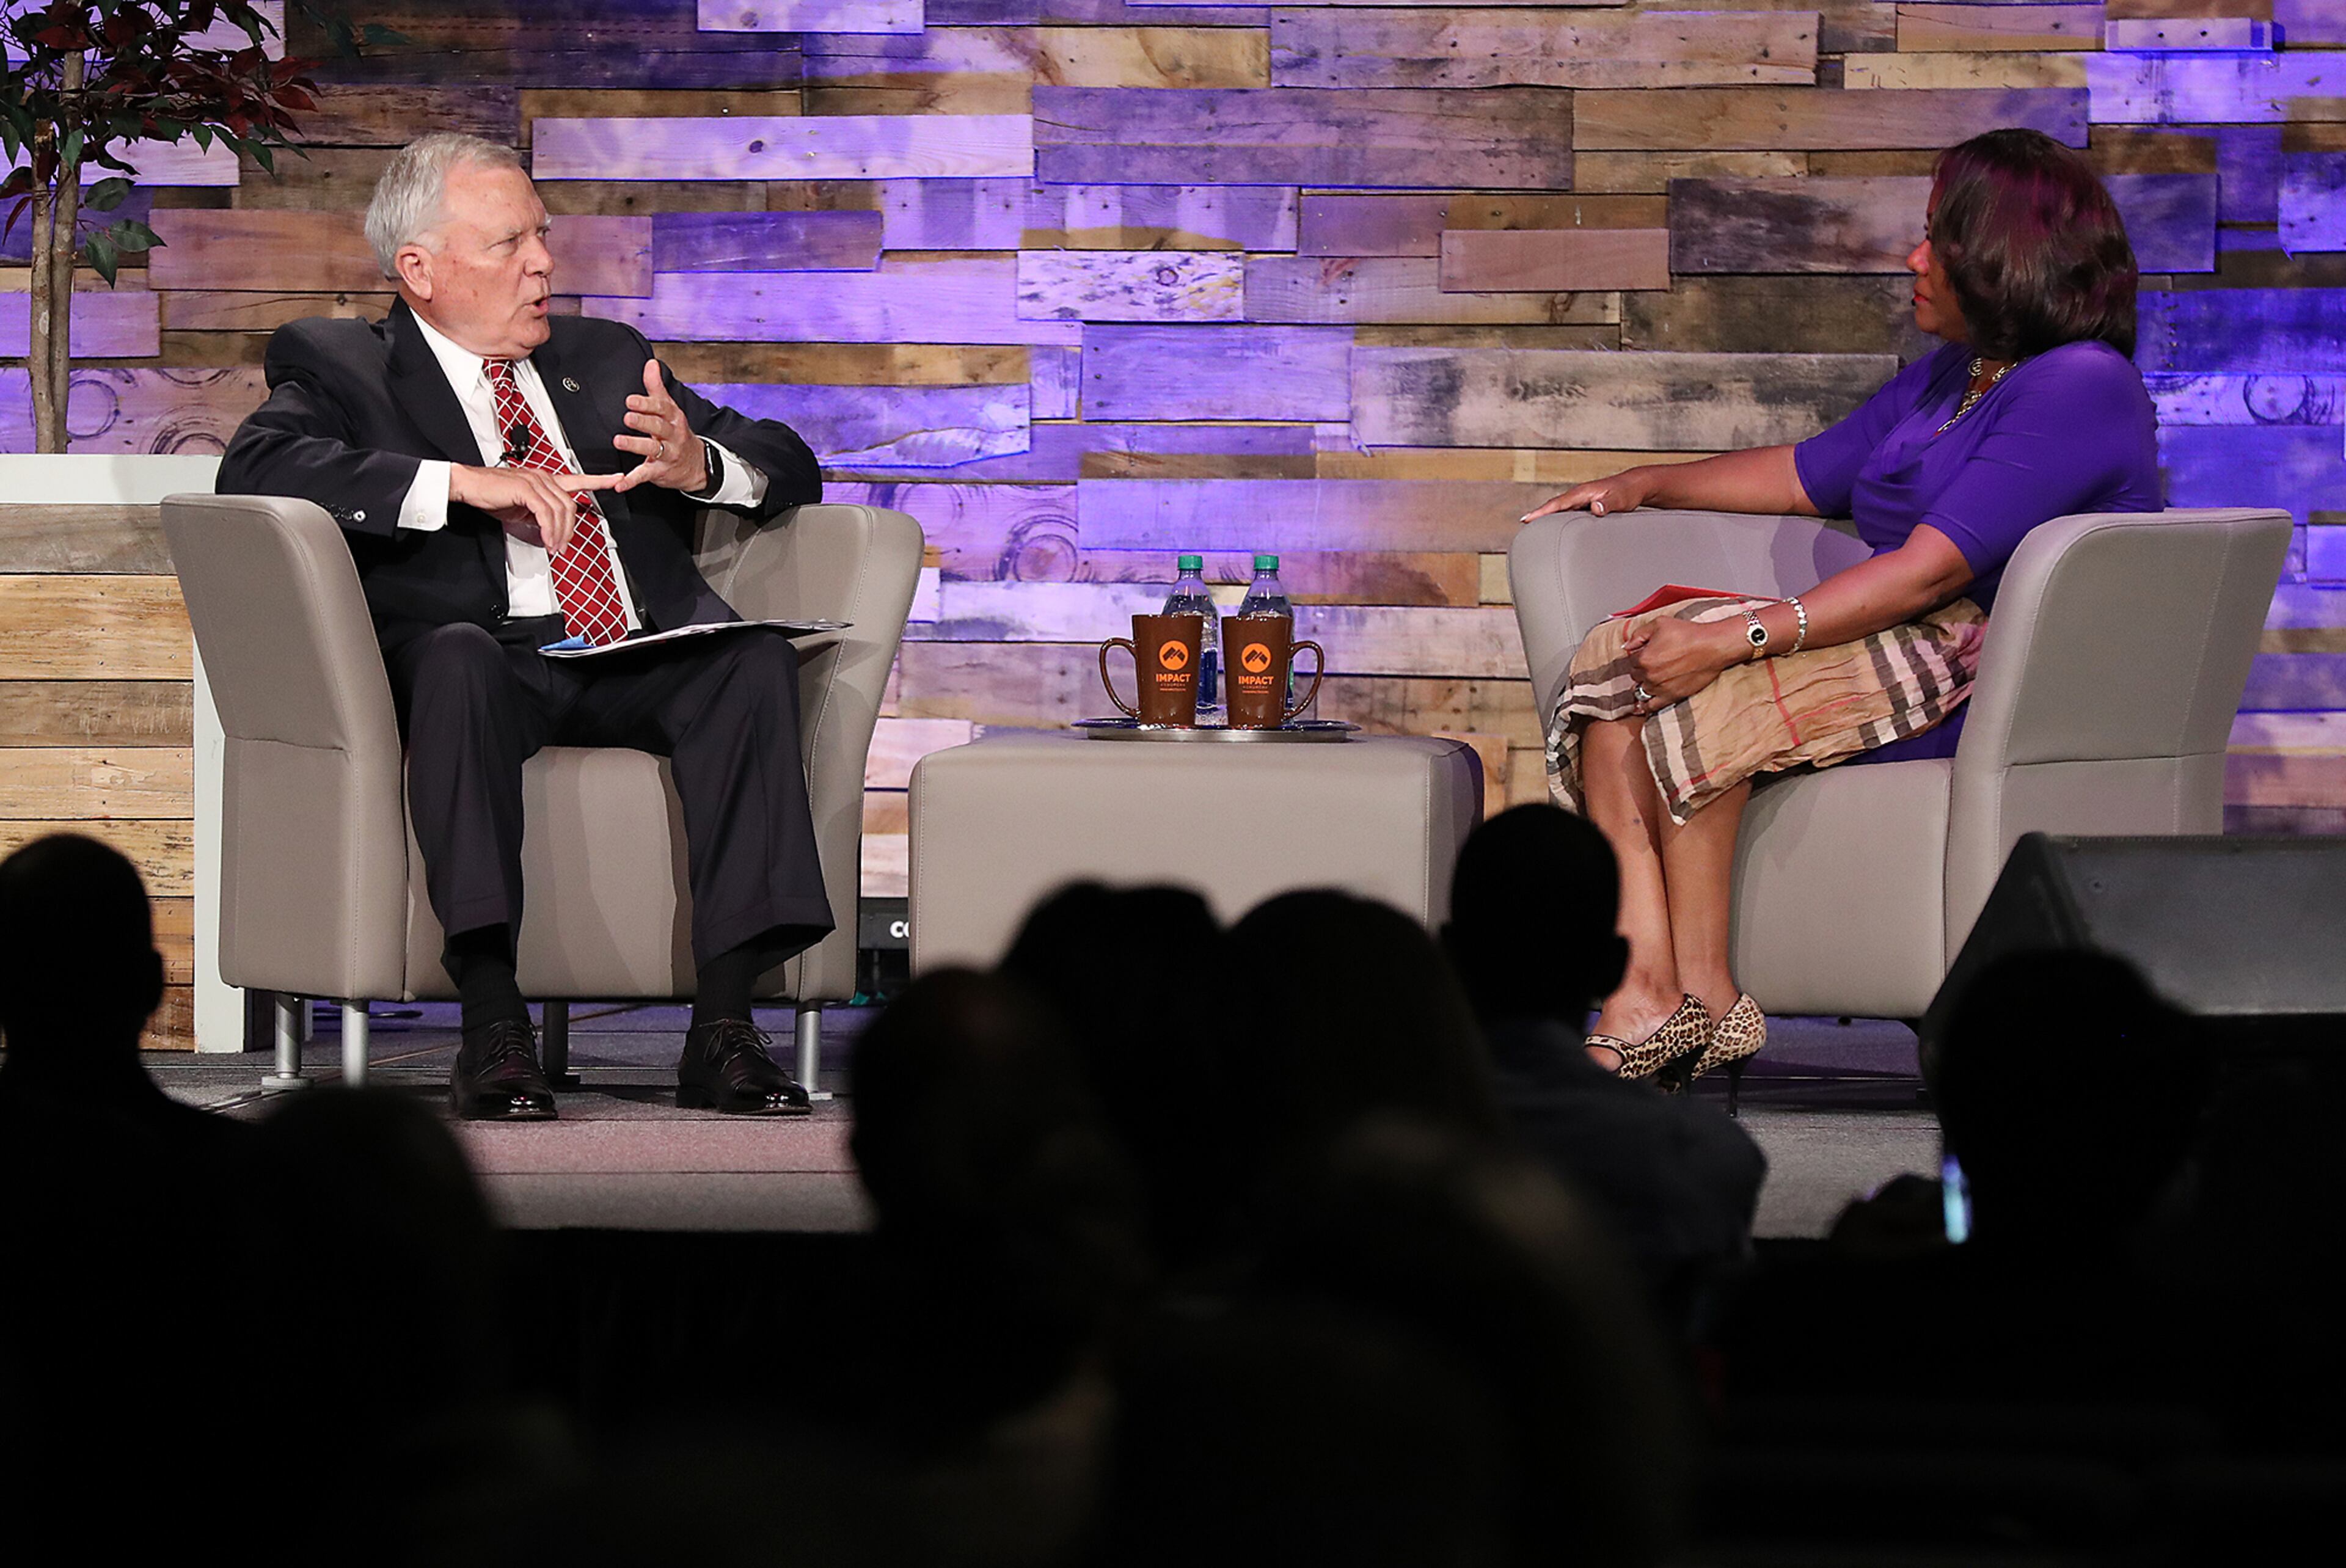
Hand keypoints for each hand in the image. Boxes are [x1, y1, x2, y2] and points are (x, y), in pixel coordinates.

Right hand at [450, 463, 619, 556]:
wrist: (469, 485)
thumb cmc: (491, 494)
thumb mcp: (521, 508)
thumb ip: (539, 516)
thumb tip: (550, 531)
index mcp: (545, 480)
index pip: (577, 479)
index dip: (598, 480)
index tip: (617, 479)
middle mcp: (543, 477)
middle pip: (569, 505)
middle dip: (570, 529)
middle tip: (563, 546)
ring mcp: (535, 481)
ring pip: (560, 510)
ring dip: (560, 533)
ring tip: (555, 547)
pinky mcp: (526, 488)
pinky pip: (545, 512)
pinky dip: (549, 529)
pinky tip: (547, 539)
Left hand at [612, 359, 708, 492]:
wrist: (697, 465)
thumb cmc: (677, 434)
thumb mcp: (670, 409)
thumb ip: (657, 387)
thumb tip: (650, 364)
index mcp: (673, 418)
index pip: (662, 408)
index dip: (647, 404)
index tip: (632, 400)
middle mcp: (672, 435)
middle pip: (658, 427)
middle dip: (643, 422)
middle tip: (628, 417)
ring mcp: (668, 454)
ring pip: (652, 449)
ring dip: (635, 445)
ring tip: (619, 441)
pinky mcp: (660, 471)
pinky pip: (645, 475)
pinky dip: (631, 480)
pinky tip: (620, 483)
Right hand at [1521, 467, 1658, 522]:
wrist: (1636, 485)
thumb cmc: (1628, 492)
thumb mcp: (1620, 499)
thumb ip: (1608, 503)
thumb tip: (1595, 508)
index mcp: (1582, 493)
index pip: (1557, 504)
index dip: (1541, 512)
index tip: (1526, 519)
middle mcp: (1579, 495)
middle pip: (1554, 506)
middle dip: (1539, 515)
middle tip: (1523, 526)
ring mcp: (1582, 500)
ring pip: (1561, 510)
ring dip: (1548, 517)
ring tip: (1534, 529)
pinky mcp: (1587, 505)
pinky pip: (1569, 513)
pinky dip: (1559, 519)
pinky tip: (1556, 528)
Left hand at [1624, 616, 1743, 709]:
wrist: (1712, 646)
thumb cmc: (1688, 633)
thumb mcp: (1659, 623)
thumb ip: (1638, 634)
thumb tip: (1626, 646)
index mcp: (1643, 658)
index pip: (1631, 660)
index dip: (1638, 655)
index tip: (1647, 652)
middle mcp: (1649, 676)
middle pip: (1635, 676)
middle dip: (1641, 669)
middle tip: (1653, 663)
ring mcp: (1660, 688)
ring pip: (1641, 691)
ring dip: (1643, 685)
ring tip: (1651, 680)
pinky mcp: (1671, 697)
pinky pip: (1651, 706)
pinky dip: (1646, 705)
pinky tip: (1645, 702)